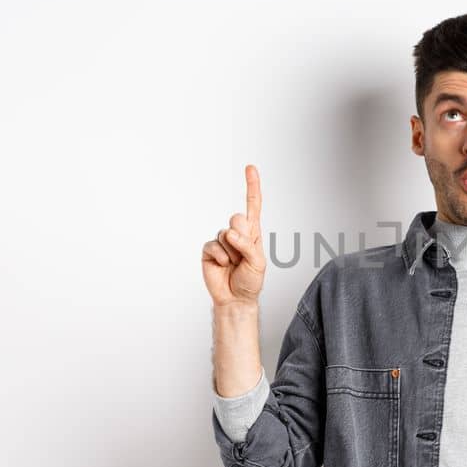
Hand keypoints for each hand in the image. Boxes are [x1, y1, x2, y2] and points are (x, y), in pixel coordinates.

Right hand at [201, 165, 266, 308]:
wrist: (235, 298)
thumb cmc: (250, 280)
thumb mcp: (258, 263)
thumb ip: (248, 245)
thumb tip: (230, 233)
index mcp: (253, 232)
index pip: (253, 205)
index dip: (252, 186)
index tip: (250, 167)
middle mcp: (237, 233)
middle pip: (237, 218)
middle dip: (242, 237)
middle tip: (243, 254)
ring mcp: (222, 240)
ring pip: (225, 234)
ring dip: (232, 252)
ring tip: (234, 264)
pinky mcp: (209, 249)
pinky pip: (213, 245)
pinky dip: (220, 257)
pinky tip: (223, 265)